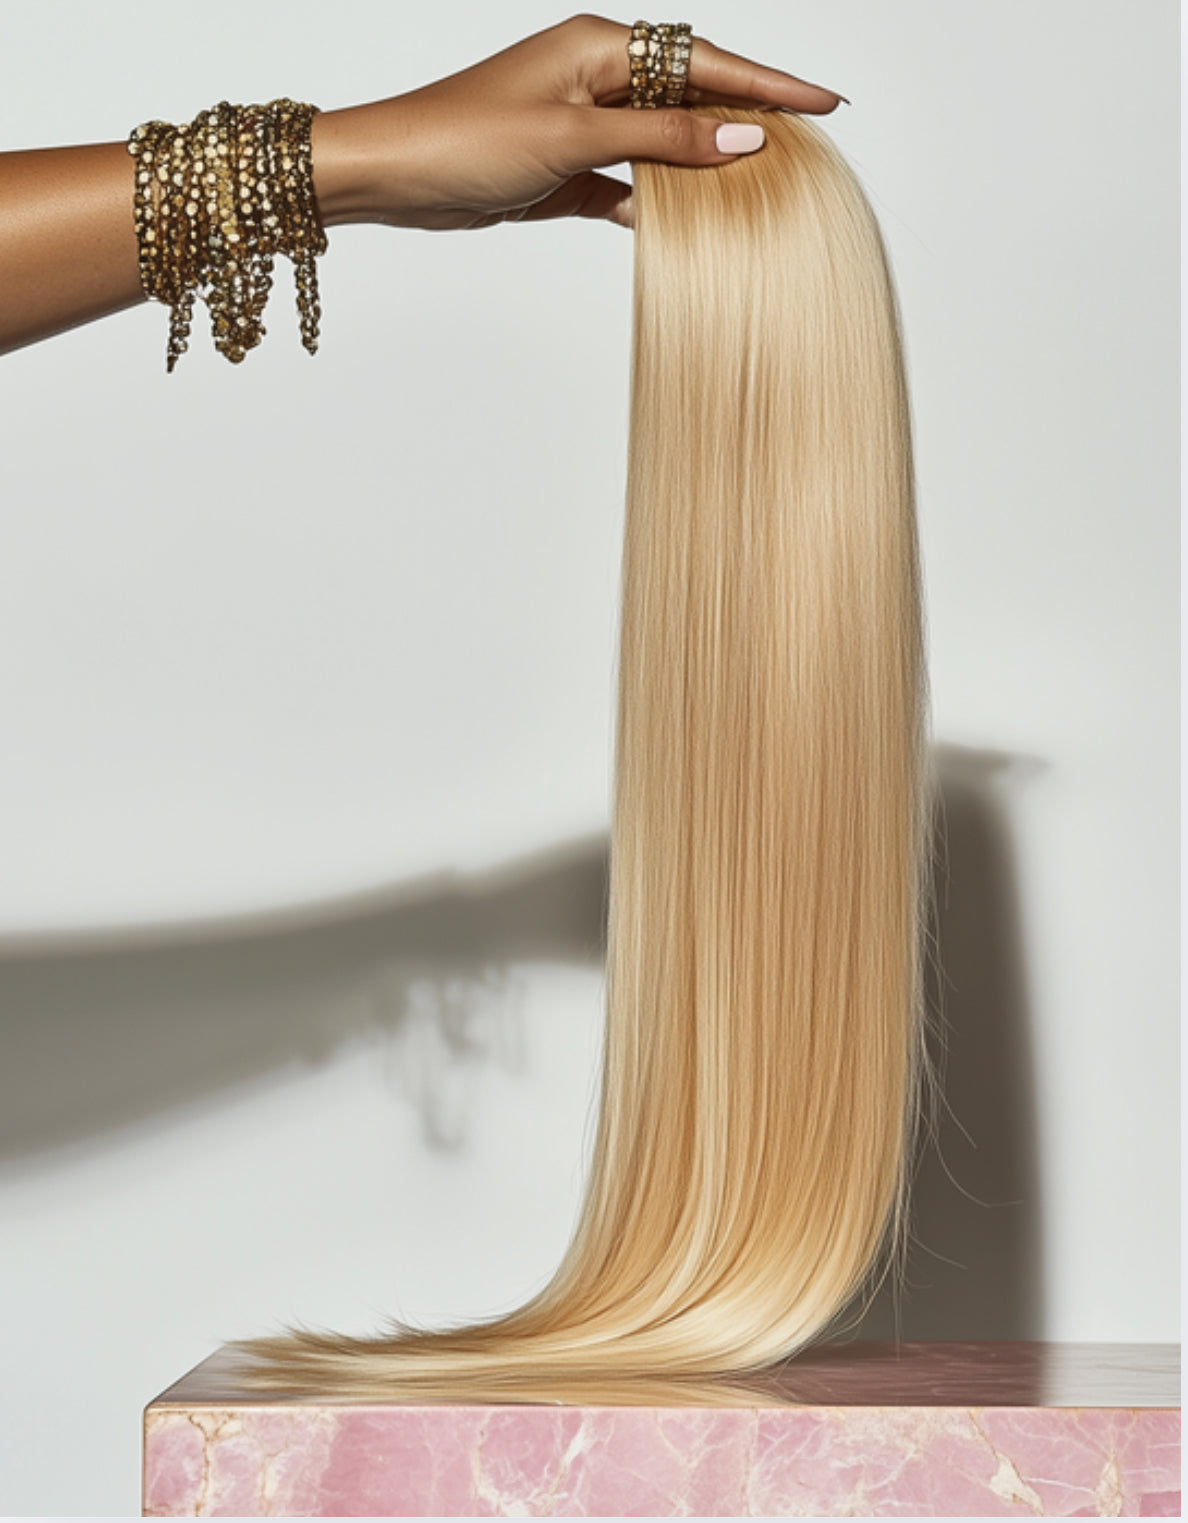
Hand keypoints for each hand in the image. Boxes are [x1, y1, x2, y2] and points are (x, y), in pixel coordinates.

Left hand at [312, 14, 844, 231]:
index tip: (825, 103)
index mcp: (600, 49)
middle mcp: (596, 80)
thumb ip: (664, 141)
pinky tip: (687, 223)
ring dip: (704, 167)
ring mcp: (582, 126)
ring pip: (663, 145)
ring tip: (760, 190)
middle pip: (692, 99)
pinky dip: (657, 201)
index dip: (769, 84)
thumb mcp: (575, 138)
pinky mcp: (566, 170)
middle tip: (807, 148)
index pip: (706, 63)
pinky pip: (630, 183)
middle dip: (747, 122)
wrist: (394, 175)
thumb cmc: (466, 138)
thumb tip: (744, 138)